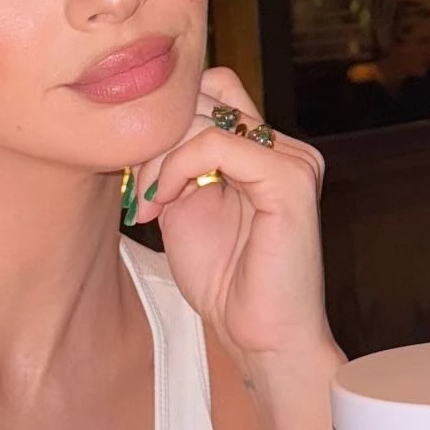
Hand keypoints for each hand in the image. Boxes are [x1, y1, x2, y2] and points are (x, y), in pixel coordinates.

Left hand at [134, 66, 330, 366]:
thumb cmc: (227, 284)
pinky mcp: (291, 179)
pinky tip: (166, 200)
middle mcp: (285, 147)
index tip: (137, 175)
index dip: (165, 122)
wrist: (262, 338)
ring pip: (206, 116)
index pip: (209, 91)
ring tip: (151, 200)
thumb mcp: (185, 208)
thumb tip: (144, 127)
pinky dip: (179, 166)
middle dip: (156, 138)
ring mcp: (293, 159)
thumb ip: (175, 163)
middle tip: (139, 189)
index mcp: (265, 151)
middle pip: (204, 95)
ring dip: (161, 156)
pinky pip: (219, 143)